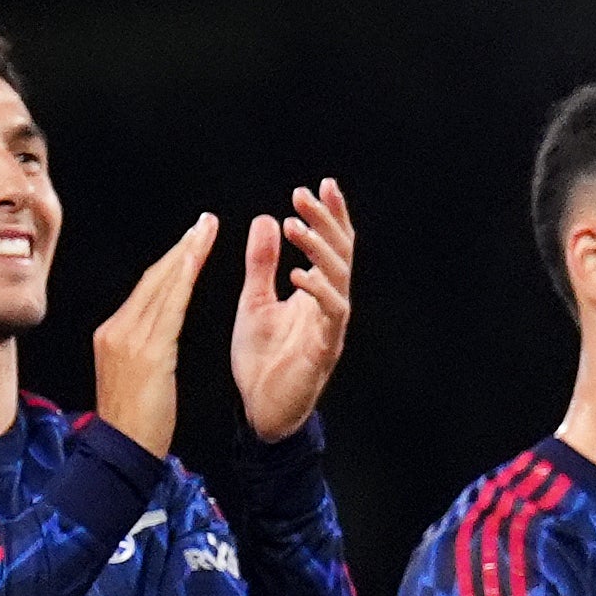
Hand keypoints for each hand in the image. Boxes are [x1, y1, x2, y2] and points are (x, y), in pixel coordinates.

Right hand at [85, 215, 219, 456]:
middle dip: (181, 249)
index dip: (171, 262)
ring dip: (186, 256)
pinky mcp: (145, 351)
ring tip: (206, 232)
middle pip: (152, 280)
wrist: (122, 451)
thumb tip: (158, 326)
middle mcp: (115, 330)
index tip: (192, 240)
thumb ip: (144, 345)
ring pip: (161, 288)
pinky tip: (197, 262)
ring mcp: (127, 339)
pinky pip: (168, 308)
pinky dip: (182, 280)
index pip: (145, 289)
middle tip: (205, 223)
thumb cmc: (134, 422)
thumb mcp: (133, 375)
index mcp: (111, 334)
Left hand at [230, 178, 357, 438]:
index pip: (330, 245)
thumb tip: (266, 218)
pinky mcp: (324, 348)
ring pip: (338, 278)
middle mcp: (330, 304)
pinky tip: (300, 273)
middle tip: (303, 195)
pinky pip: (331, 313)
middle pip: (340, 253)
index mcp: (316, 291)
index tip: (320, 185)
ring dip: (318, 249)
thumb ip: (261, 263)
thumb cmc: (261, 359)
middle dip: (325, 221)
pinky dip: (318, 291)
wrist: (259, 411)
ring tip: (295, 226)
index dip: (330, 215)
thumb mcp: (255, 301)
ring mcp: (331, 326)